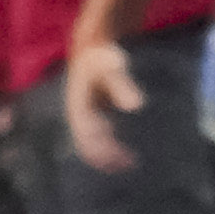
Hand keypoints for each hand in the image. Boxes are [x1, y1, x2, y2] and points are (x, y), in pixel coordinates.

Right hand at [65, 30, 140, 167]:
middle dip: (107, 158)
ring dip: (107, 157)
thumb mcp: (114, 67)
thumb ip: (124, 85)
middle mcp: (77, 116)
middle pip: (87, 145)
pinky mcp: (90, 116)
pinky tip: (125, 152)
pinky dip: (107, 149)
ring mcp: (82, 117)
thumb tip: (137, 106)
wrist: (91, 49)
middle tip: (132, 164)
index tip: (126, 158)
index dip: (106, 150)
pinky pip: (94, 139)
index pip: (90, 137)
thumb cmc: (103, 58)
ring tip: (131, 163)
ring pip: (89, 145)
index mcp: (79, 108)